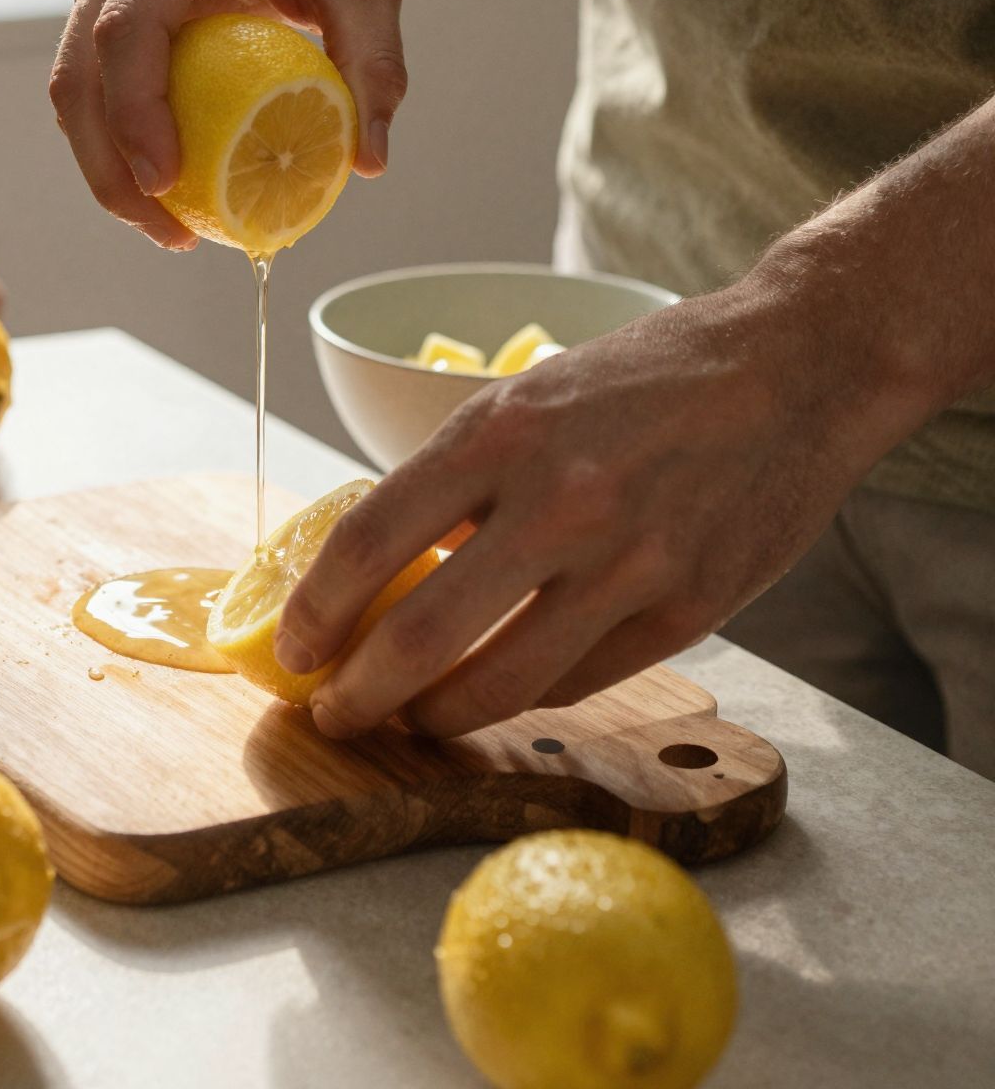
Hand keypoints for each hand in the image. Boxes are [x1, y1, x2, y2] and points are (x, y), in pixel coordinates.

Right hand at [48, 0, 409, 247]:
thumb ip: (374, 63)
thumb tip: (368, 159)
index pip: (128, 29)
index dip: (136, 115)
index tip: (170, 185)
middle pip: (81, 71)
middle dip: (111, 167)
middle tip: (171, 234)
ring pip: (75, 88)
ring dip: (107, 167)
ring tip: (170, 229)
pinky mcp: (108, 7)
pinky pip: (96, 88)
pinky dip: (120, 145)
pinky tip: (169, 194)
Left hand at [275, 275, 914, 739]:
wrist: (795, 368)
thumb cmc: (650, 379)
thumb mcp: (534, 395)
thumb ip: (463, 478)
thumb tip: (381, 565)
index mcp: (502, 432)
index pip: (370, 539)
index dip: (315, 610)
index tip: (293, 648)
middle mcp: (559, 501)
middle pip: (420, 638)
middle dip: (357, 694)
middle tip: (333, 711)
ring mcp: (628, 565)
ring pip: (499, 686)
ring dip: (435, 719)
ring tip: (410, 721)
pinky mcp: (686, 612)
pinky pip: (577, 683)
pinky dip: (525, 696)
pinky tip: (500, 692)